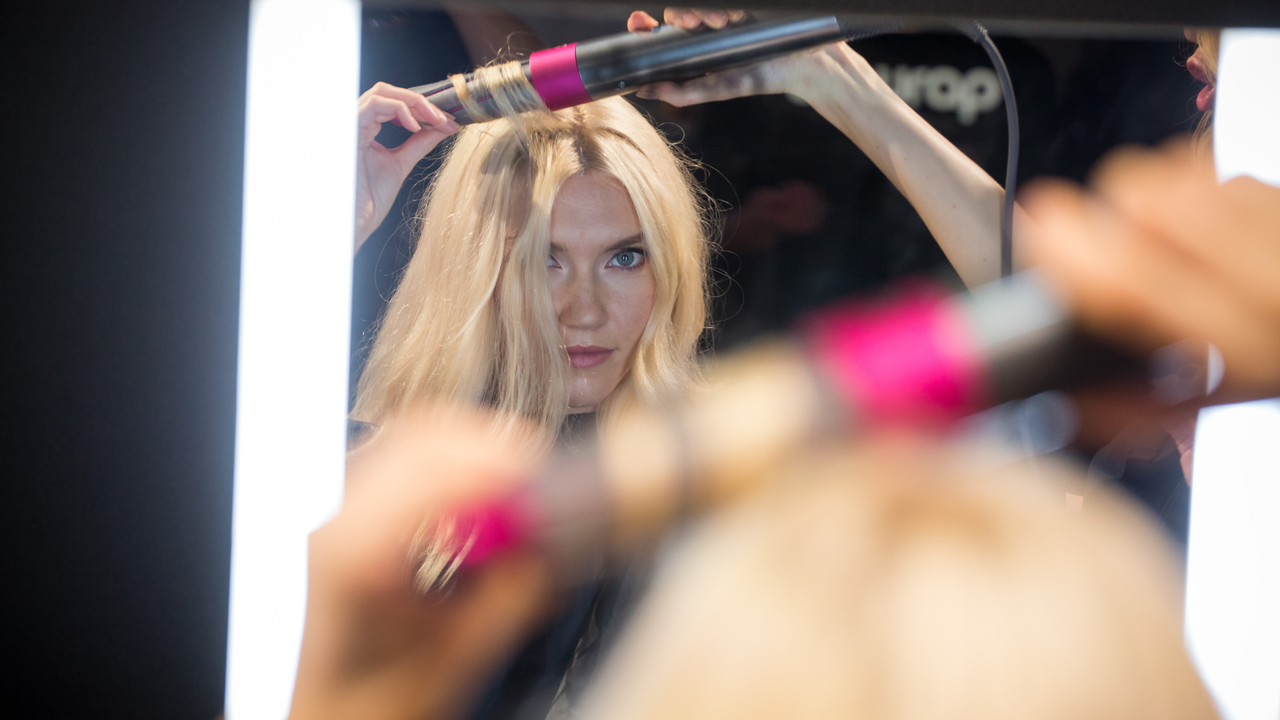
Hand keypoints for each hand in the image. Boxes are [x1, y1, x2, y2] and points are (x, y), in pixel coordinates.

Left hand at [289, 406, 551, 719]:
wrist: (327, 719)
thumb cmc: (369, 705)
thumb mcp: (458, 655)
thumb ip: (514, 593)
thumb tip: (558, 540)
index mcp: (357, 556)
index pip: (433, 472)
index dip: (498, 464)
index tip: (546, 478)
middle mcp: (339, 523)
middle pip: (422, 439)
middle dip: (492, 448)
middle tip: (542, 478)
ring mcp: (340, 515)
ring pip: (413, 440)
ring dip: (472, 451)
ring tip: (518, 487)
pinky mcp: (352, 517)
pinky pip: (403, 461)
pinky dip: (451, 465)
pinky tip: (479, 500)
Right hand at [355, 83, 459, 252]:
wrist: (354, 222)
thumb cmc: (368, 200)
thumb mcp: (401, 164)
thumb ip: (419, 143)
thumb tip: (443, 127)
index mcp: (366, 129)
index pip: (394, 103)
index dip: (423, 108)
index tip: (448, 121)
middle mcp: (356, 123)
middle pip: (388, 91)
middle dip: (420, 101)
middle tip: (444, 118)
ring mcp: (350, 124)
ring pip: (381, 91)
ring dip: (414, 102)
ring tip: (435, 120)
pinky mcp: (348, 129)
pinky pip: (374, 103)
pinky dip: (400, 109)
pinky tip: (415, 127)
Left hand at [624, 9, 839, 105]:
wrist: (804, 64)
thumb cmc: (761, 77)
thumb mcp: (720, 88)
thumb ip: (683, 93)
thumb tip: (645, 91)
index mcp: (695, 46)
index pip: (663, 32)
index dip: (646, 26)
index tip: (639, 24)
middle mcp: (705, 25)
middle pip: (676, 12)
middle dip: (678, 15)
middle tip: (691, 24)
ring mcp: (723, 12)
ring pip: (696, 3)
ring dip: (701, 9)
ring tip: (722, 22)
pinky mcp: (741, 4)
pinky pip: (721, 0)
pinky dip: (721, 6)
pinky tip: (731, 15)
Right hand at [1022, 141, 1279, 404]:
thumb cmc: (1279, 359)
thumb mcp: (1216, 404)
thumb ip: (1131, 406)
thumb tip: (1063, 388)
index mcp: (1243, 350)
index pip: (1132, 281)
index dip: (1067, 248)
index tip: (1041, 230)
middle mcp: (1271, 284)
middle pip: (1142, 199)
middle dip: (1109, 213)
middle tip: (1114, 244)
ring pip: (1174, 172)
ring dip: (1148, 196)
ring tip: (1163, 235)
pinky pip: (1215, 167)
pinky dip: (1192, 187)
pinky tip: (1207, 225)